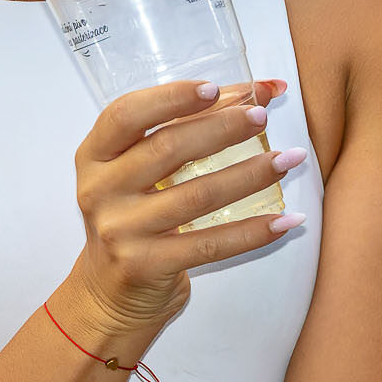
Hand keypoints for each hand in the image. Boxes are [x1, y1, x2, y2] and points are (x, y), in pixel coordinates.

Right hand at [60, 78, 301, 348]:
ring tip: (287, 159)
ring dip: (249, 175)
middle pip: (166, 149)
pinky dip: (253, 231)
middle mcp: (100, 190)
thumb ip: (186, 127)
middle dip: (221, 129)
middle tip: (261, 118)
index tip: (215, 88)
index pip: (126, 115)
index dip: (170, 98)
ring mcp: (121, 230)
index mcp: (94, 156)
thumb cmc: (134, 216)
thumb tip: (261, 90)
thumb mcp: (140, 170)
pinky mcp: (146, 265)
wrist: (110, 292)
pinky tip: (285, 220)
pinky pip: (210, 245)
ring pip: (197, 196)